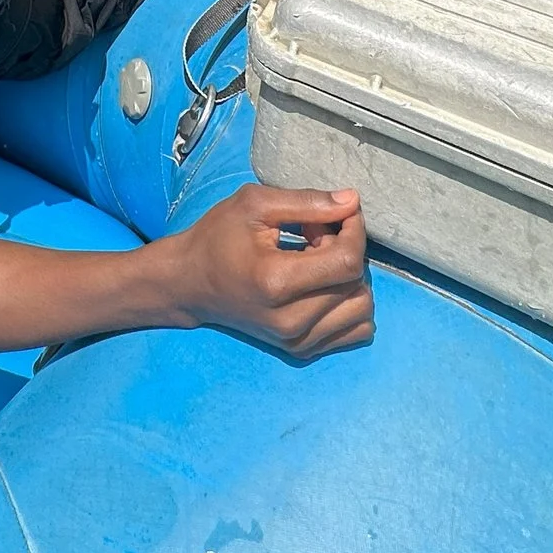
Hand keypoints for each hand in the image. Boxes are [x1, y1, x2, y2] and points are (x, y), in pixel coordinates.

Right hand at [160, 185, 373, 358]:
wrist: (189, 283)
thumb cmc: (218, 237)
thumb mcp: (255, 203)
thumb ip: (308, 202)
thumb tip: (354, 202)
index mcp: (277, 281)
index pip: (347, 261)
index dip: (355, 231)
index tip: (341, 213)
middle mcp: (291, 320)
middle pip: (356, 284)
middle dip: (346, 250)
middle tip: (315, 234)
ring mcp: (297, 341)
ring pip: (362, 310)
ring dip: (349, 279)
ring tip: (317, 261)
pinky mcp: (301, 351)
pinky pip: (356, 330)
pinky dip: (348, 304)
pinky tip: (322, 286)